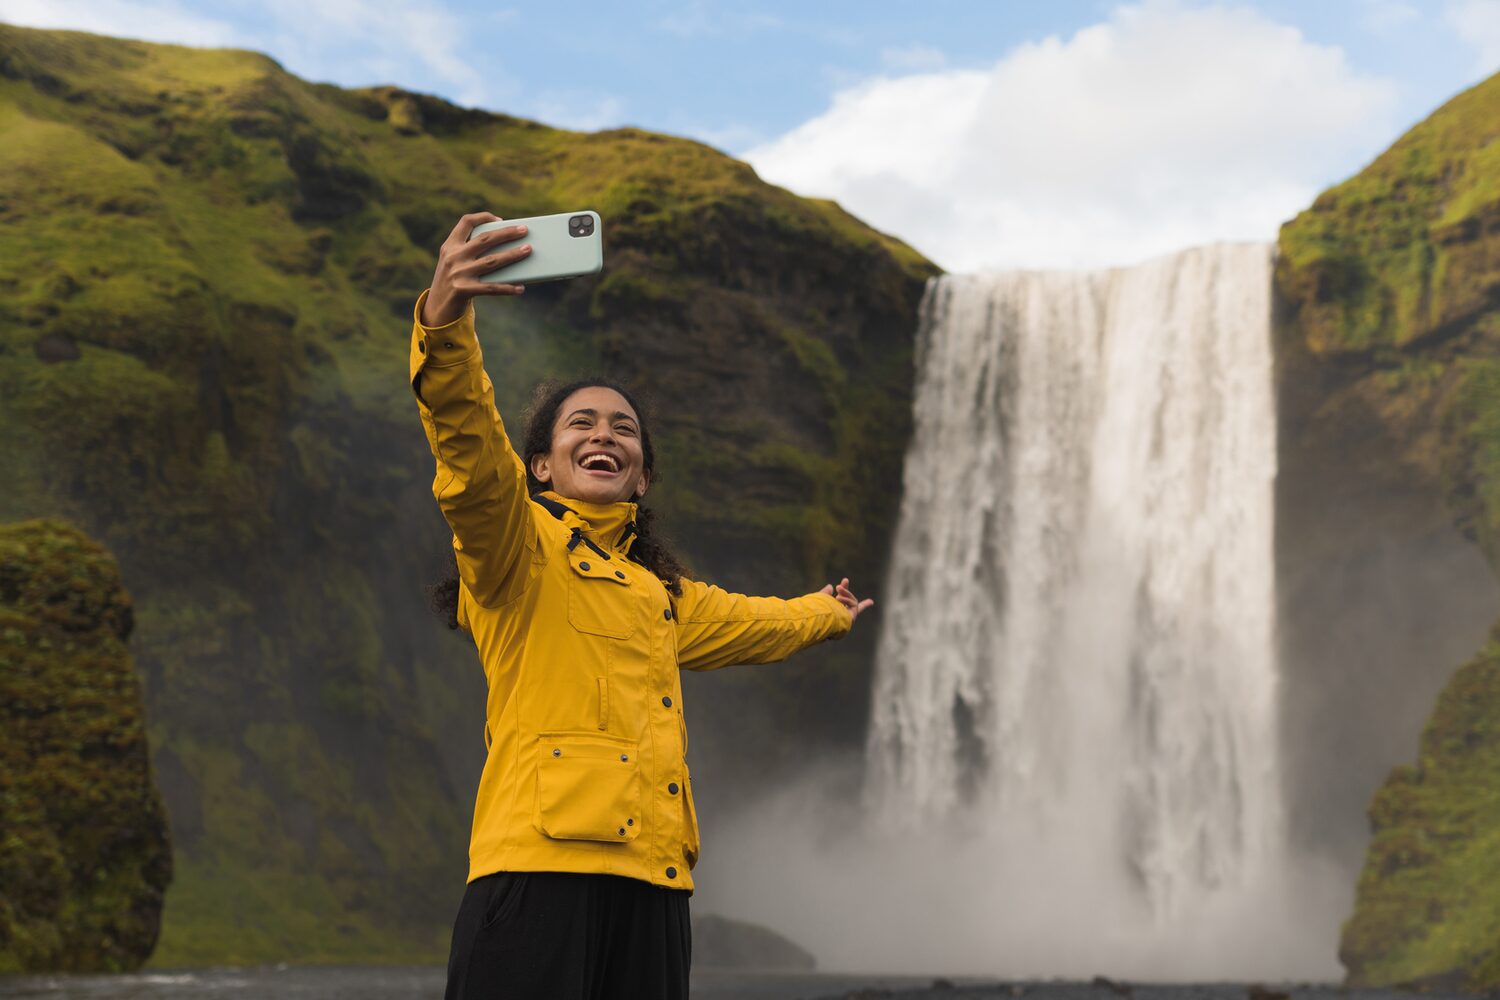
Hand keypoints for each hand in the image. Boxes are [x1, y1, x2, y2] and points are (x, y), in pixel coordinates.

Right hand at [421, 212, 531, 326]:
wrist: (437, 308)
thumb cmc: (454, 281)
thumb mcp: (454, 262)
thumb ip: (470, 252)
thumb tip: (507, 247)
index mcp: (450, 246)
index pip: (466, 222)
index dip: (483, 217)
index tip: (500, 219)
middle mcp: (453, 257)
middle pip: (485, 239)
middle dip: (507, 233)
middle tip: (524, 230)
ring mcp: (458, 273)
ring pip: (492, 261)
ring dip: (512, 255)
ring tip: (528, 250)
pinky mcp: (463, 290)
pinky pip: (491, 288)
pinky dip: (508, 288)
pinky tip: (520, 288)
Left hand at [820, 577, 873, 623]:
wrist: (821, 621)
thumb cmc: (819, 611)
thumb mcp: (821, 599)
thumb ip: (826, 593)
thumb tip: (830, 586)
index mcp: (831, 615)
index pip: (837, 608)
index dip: (839, 603)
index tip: (842, 596)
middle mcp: (840, 617)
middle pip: (848, 602)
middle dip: (846, 591)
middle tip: (845, 580)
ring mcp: (847, 617)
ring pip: (851, 601)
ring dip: (845, 592)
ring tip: (837, 588)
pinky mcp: (852, 617)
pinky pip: (854, 604)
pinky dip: (847, 599)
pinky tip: (838, 599)